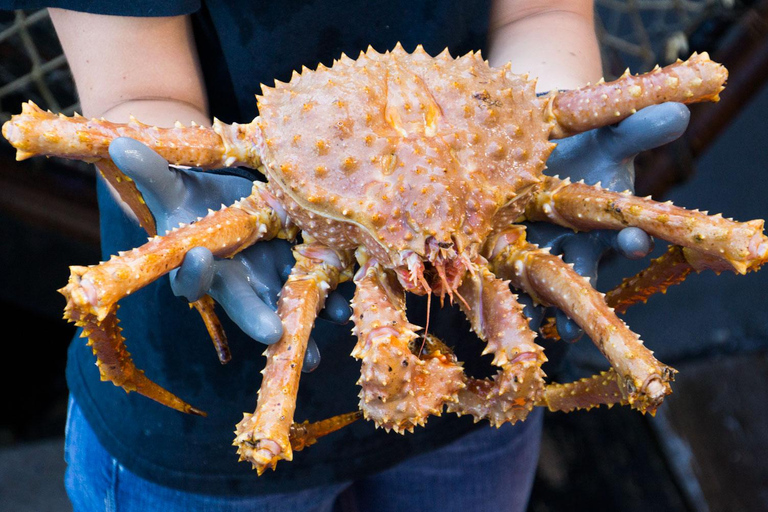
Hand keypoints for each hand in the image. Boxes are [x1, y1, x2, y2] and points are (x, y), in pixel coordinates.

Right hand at [108, 137, 350, 370]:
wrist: (234, 194)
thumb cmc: (197, 193)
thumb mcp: (175, 182)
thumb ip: (153, 171)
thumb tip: (121, 144)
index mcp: (203, 263)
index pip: (191, 275)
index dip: (193, 271)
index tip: (199, 259)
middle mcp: (238, 281)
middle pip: (245, 304)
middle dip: (258, 318)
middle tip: (271, 333)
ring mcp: (273, 279)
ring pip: (288, 306)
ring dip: (307, 323)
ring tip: (321, 347)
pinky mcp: (304, 271)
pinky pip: (321, 289)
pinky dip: (336, 298)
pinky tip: (350, 305)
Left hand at [524, 102, 690, 340]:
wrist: (533, 137)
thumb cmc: (579, 139)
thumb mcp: (606, 132)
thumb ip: (636, 128)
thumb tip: (678, 113)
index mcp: (605, 217)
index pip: (625, 233)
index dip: (631, 239)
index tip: (634, 242)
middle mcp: (575, 242)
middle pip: (583, 270)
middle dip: (584, 289)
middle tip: (582, 318)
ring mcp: (541, 250)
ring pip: (544, 284)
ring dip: (544, 306)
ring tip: (542, 330)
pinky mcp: (506, 253)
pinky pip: (506, 277)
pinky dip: (506, 294)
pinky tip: (500, 310)